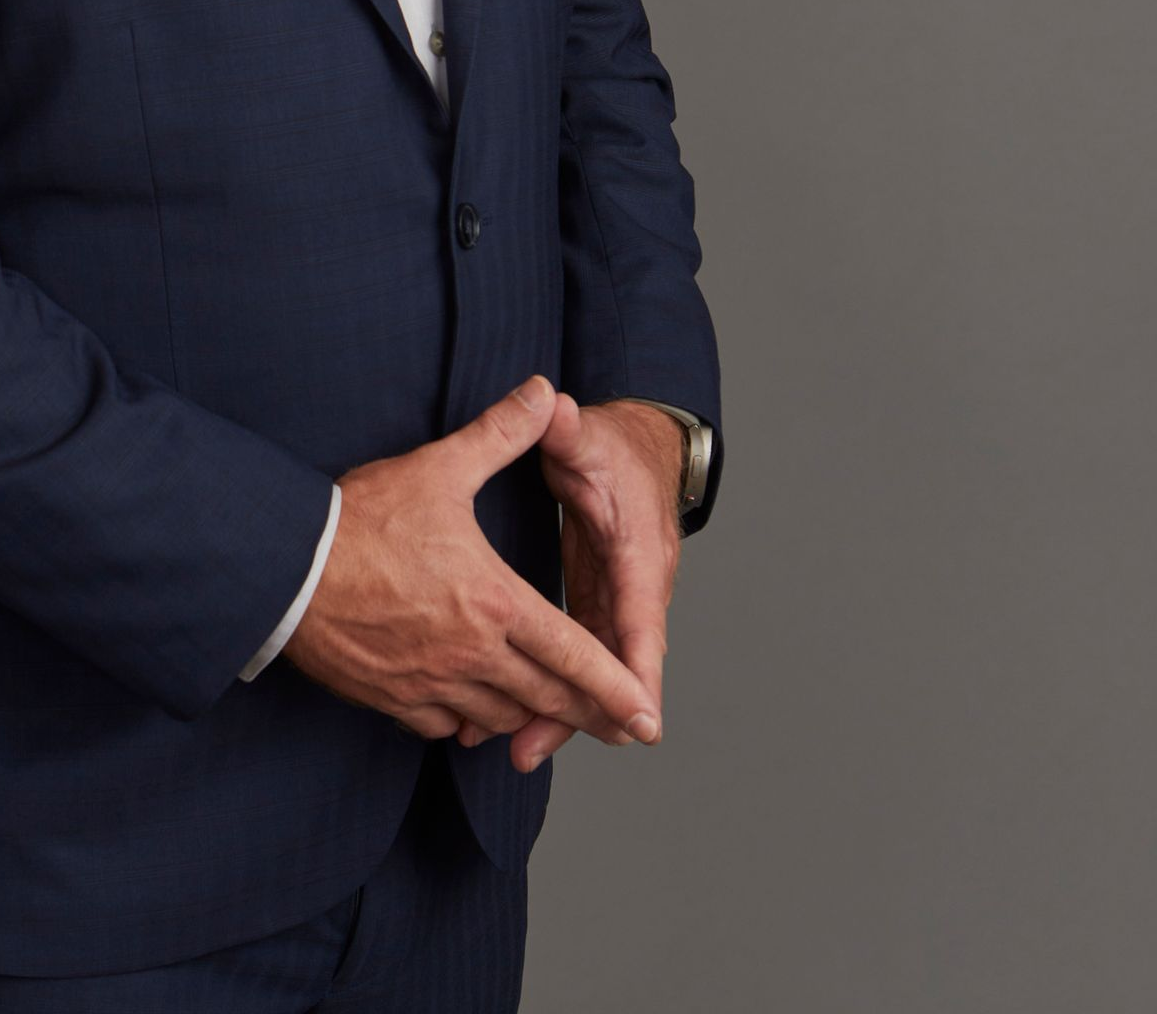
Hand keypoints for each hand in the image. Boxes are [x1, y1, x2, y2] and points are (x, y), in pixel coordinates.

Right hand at [280, 375, 662, 749]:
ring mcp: (431, 683)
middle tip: (616, 728)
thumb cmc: (363, 518)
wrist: (286, 567)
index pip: (574, 656)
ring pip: (499, 717)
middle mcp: (472, 654)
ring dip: (528, 716)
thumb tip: (544, 391)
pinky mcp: (393, 698)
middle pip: (547, 698)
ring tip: (546, 712)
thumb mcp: (439, 468)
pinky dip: (468, 721)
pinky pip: (445, 726)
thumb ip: (500, 434)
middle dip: (588, 715)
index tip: (646, 719)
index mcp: (495, 604)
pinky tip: (472, 707)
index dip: (616, 689)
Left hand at [456, 394, 682, 772]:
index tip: (638, 721)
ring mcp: (616, 600)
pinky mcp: (596, 602)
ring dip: (563, 710)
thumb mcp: (590, 436)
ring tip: (518, 751)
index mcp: (638, 553)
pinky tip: (521, 722)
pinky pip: (578, 654)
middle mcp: (635, 587)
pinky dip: (557, 689)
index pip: (640, 619)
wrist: (639, 449)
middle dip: (585, 711)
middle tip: (536, 748)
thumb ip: (570, 430)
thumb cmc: (614, 447)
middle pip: (615, 662)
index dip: (638, 671)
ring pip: (594, 667)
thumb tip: (556, 407)